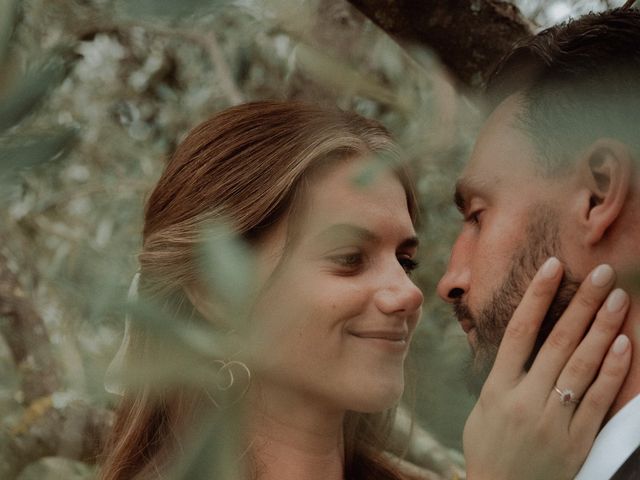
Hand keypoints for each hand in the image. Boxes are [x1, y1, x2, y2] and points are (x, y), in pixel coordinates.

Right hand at [463, 258, 631, 479]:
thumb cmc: (488, 447)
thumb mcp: (483, 407)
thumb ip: (504, 376)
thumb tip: (524, 342)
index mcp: (498, 388)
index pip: (520, 330)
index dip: (539, 295)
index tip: (554, 266)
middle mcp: (526, 399)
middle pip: (559, 341)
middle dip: (582, 303)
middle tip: (603, 273)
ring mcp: (553, 420)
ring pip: (583, 365)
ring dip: (602, 328)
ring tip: (618, 299)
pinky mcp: (576, 441)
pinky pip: (598, 400)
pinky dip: (612, 370)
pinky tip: (622, 344)